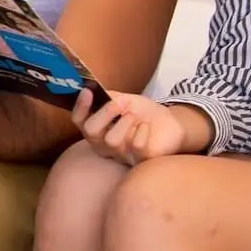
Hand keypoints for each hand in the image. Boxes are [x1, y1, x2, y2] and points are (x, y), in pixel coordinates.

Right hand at [72, 90, 189, 165]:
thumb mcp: (125, 99)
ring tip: (135, 116)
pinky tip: (145, 126)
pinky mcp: (140, 160)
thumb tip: (94, 90)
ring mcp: (122, 155)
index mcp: (98, 128)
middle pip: (90, 132)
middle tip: (119, 104)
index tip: (88, 91)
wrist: (170, 124)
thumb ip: (109, 97)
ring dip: (125, 122)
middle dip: (104, 114)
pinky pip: (136, 147)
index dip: (80, 106)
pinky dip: (142, 131)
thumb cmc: (144, 113)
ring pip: (111, 141)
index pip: (79, 121)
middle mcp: (105, 145)